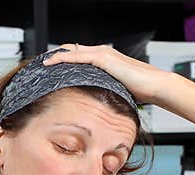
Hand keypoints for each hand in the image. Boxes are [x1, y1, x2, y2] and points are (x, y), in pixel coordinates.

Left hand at [43, 43, 171, 104]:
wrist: (154, 86)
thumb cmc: (139, 90)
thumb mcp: (115, 90)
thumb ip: (103, 91)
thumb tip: (93, 104)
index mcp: (104, 59)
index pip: (79, 55)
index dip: (63, 59)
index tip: (50, 68)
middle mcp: (102, 53)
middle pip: (72, 49)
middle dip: (55, 56)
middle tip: (41, 64)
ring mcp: (102, 54)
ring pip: (72, 50)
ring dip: (55, 56)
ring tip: (40, 63)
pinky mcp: (103, 58)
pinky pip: (77, 57)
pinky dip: (62, 58)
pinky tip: (50, 64)